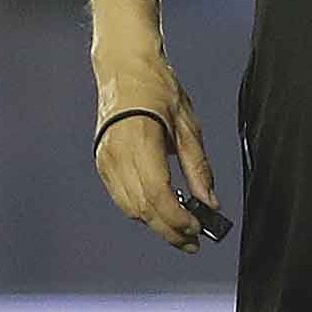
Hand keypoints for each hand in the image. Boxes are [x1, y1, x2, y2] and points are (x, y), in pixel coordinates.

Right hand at [91, 42, 216, 251]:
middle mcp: (116, 156)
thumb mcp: (189, 124)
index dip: (177, 218)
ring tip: (180, 230)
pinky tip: (160, 210)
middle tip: (192, 242)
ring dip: (154, 223)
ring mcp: (104, 160)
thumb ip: (198, 167)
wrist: (124, 69)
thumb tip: (210, 201)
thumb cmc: (159, 89)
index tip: (197, 231)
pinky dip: (140, 209)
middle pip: (141, 208)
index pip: (157, 195)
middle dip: (167, 229)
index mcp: (140, 143)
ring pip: (129, 207)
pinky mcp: (101, 162)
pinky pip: (120, 196)